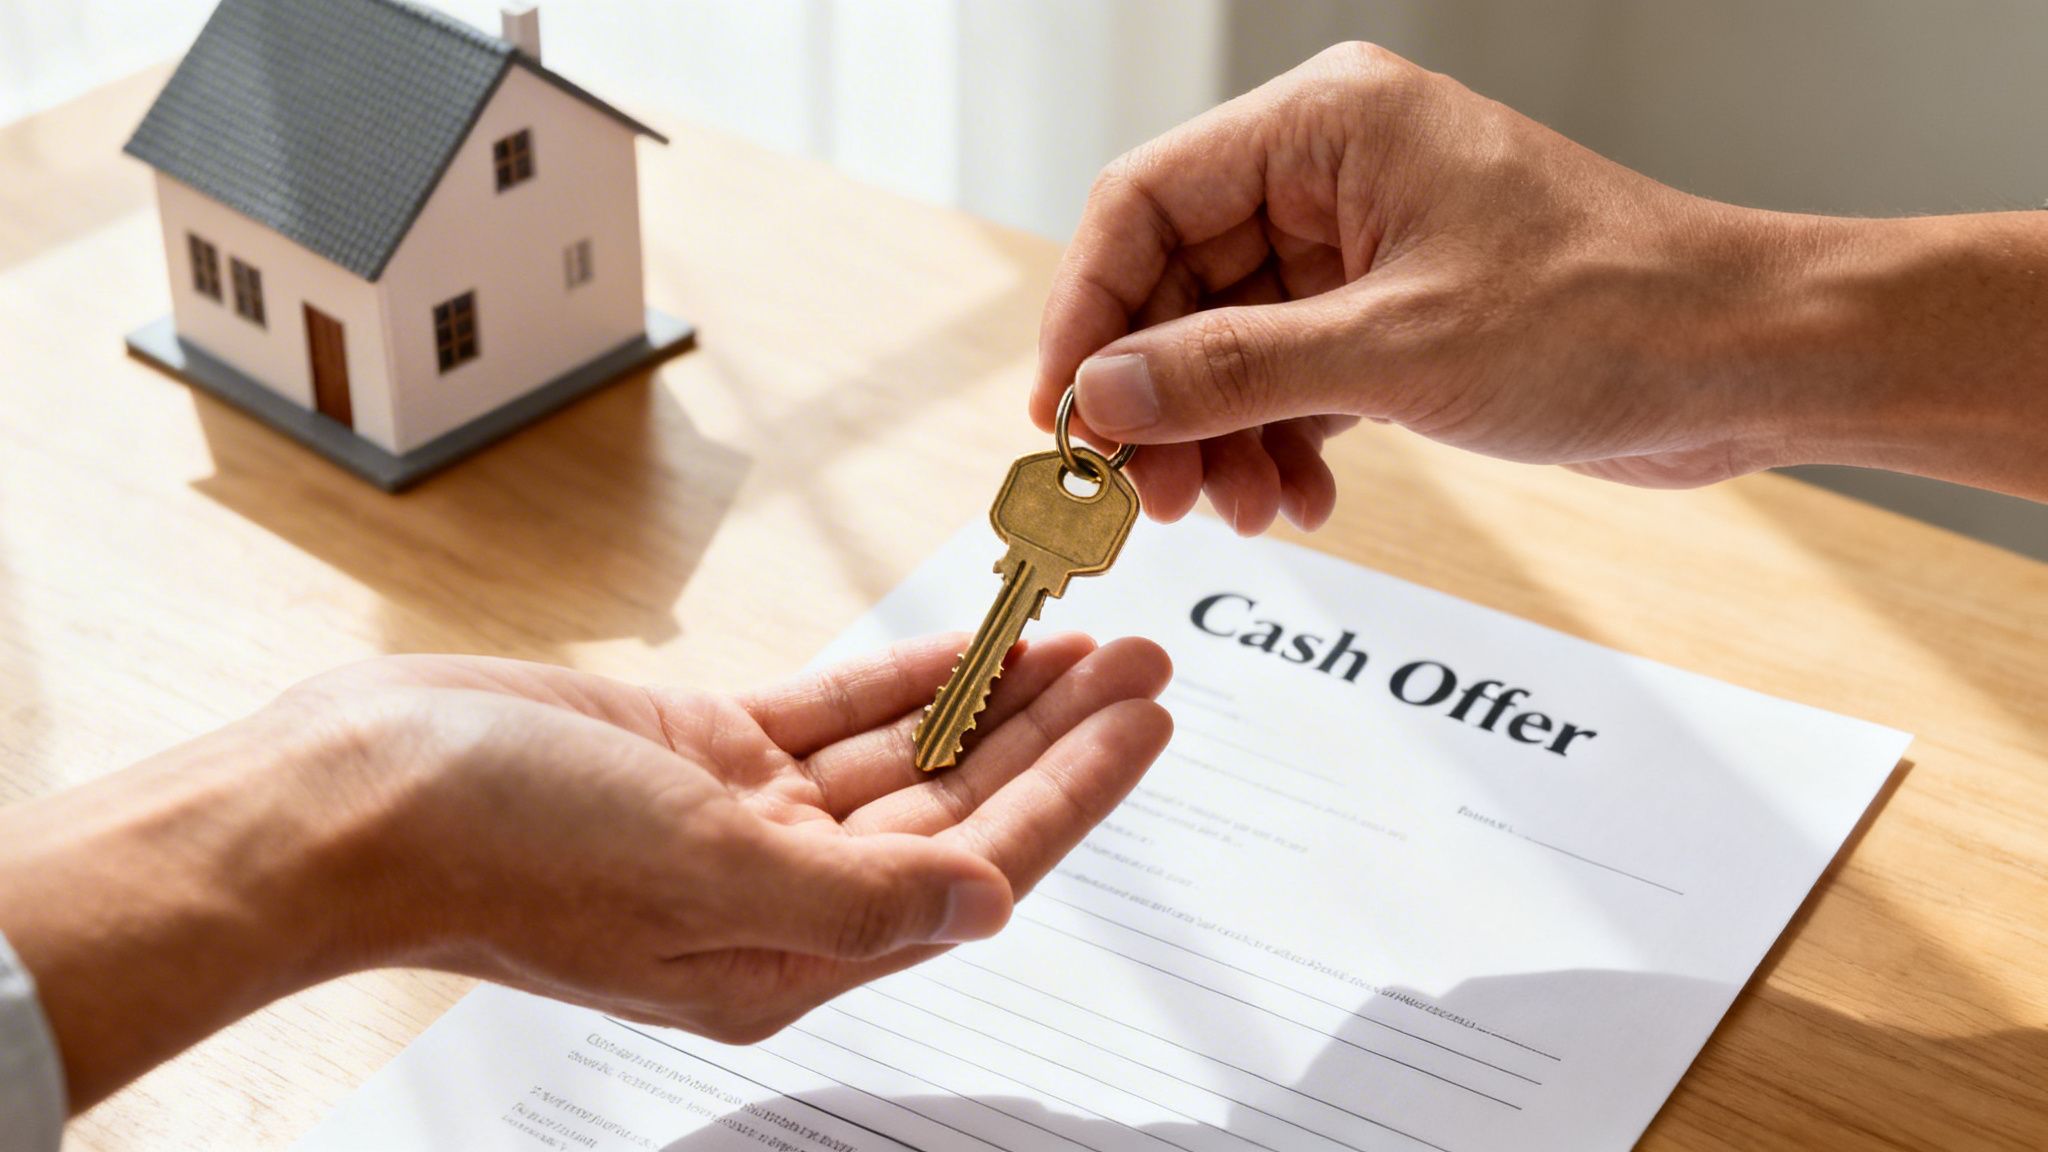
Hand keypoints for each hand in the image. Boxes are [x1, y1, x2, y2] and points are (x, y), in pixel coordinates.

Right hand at [0, 634, 1171, 1107]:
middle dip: (1057, 734)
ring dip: (989, 696)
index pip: (978, 864)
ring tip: (1077, 637)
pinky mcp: (699, 752)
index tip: (1147, 724)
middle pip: (960, 804)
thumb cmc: (500, 852)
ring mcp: (741, 818)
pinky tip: (963, 641)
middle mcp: (780, 889)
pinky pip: (831, 712)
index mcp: (792, 951)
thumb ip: (860, 899)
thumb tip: (990, 909)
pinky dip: (899, 675)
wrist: (354, 799)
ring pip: (905, 753)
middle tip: (1141, 663)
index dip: (1076, 793)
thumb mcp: (701, 877)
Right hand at [1032, 42, 2047, 524]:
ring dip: (1218, 435)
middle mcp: (1332, 173)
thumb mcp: (1394, 350)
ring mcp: (1362, 245)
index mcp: (1324, 126)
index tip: (1061, 416)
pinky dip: (1278, 440)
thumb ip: (1229, 371)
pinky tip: (1298, 499)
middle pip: (1177, 282)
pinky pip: (1289, 376)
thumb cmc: (1609, 313)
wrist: (1745, 361)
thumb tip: (1101, 397)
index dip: (1085, 313)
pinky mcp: (1393, 312)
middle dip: (1159, 397)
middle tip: (1147, 496)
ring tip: (1238, 510)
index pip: (1142, 202)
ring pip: (1228, 343)